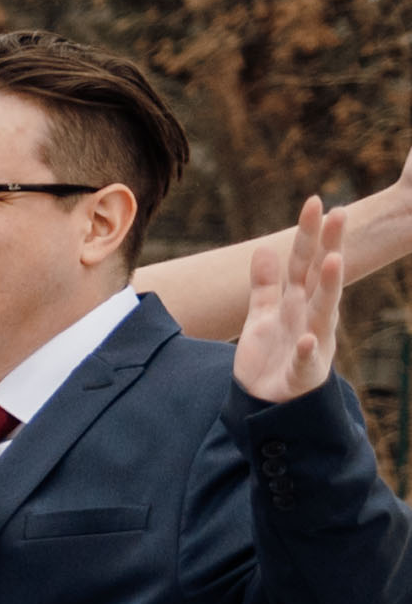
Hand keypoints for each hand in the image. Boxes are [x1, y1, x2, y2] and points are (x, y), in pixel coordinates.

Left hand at [232, 193, 348, 403]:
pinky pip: (305, 361)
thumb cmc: (270, 356)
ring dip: (329, 286)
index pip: (304, 262)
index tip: (315, 201)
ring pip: (323, 311)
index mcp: (300, 302)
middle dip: (329, 245)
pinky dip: (307, 351)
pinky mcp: (302, 373)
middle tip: (340, 212)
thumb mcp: (263, 315)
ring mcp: (311, 344)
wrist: (267, 403)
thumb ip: (265, 285)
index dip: (308, 233)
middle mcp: (311, 318)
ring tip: (333, 260)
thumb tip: (264, 249)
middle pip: (319, 277)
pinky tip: (308, 339)